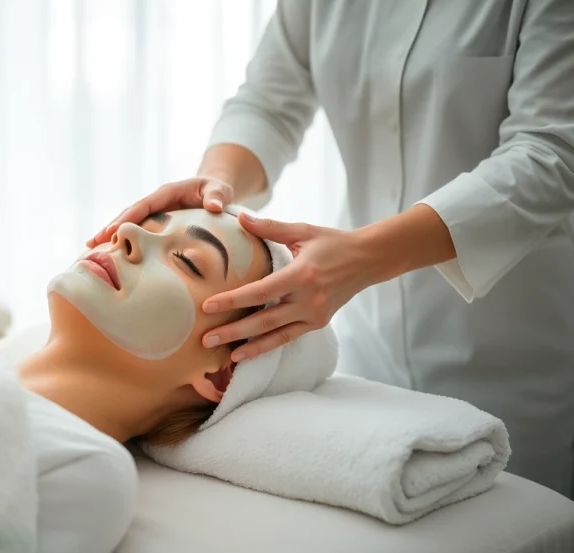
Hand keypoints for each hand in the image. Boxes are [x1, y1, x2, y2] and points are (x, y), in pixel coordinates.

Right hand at [86, 177, 235, 247]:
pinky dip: (121, 239)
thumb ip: (217, 196)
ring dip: (109, 234)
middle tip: (92, 243)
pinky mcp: (154, 222)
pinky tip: (109, 252)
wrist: (214, 192)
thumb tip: (214, 206)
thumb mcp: (219, 190)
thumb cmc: (216, 191)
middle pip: (128, 214)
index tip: (113, 231)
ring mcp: (153, 212)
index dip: (127, 219)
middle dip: (110, 227)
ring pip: (128, 223)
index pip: (143, 206)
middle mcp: (155, 202)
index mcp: (166, 193)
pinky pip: (135, 230)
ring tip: (91, 248)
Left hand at [202, 214, 377, 360]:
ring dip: (248, 346)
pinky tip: (247, 353)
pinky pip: (287, 338)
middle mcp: (308, 300)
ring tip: (223, 356)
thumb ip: (269, 227)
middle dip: (233, 331)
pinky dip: (266, 347)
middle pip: (263, 320)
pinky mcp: (318, 323)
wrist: (368, 260)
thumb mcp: (302, 231)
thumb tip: (240, 217)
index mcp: (301, 275)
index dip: (233, 300)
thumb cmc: (332, 243)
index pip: (260, 292)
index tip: (208, 306)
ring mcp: (314, 315)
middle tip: (205, 339)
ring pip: (275, 336)